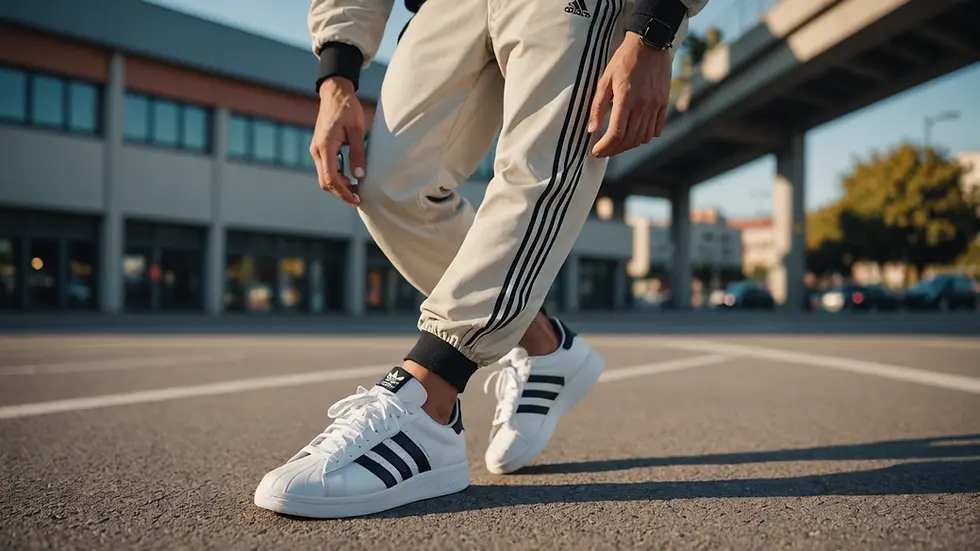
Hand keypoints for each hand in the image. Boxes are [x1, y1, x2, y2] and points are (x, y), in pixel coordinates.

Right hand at [310, 77, 366, 206]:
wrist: (335, 94)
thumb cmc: (348, 109)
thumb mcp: (357, 130)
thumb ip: (358, 153)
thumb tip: (359, 176)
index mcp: (325, 146)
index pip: (330, 178)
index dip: (343, 192)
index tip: (356, 199)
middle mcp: (316, 151)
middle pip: (325, 182)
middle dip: (341, 192)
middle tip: (359, 197)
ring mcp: (316, 150)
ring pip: (325, 177)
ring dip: (339, 186)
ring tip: (357, 189)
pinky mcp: (320, 149)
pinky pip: (326, 168)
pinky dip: (337, 177)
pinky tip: (351, 178)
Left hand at [589, 33, 671, 157]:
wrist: (650, 44)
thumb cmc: (623, 60)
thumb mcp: (605, 80)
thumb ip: (598, 107)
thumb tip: (592, 130)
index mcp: (626, 99)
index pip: (616, 134)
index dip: (605, 147)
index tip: (596, 152)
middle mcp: (643, 105)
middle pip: (629, 139)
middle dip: (613, 150)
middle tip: (603, 151)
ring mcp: (655, 105)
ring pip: (642, 137)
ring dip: (628, 145)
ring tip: (617, 145)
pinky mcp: (664, 103)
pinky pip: (656, 129)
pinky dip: (645, 137)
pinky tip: (635, 136)